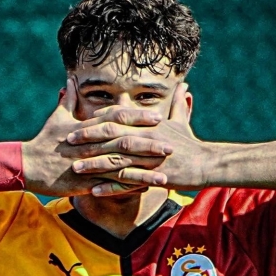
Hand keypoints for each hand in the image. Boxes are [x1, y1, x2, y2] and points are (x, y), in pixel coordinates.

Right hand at [22, 78, 173, 195]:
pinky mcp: (84, 182)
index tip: (158, 117)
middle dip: (149, 144)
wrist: (26, 165)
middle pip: (124, 141)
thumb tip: (71, 80)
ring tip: (165, 174)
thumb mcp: (56, 118)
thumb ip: (68, 100)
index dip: (139, 117)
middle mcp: (90, 144)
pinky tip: (145, 191)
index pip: (117, 118)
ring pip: (121, 166)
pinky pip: (110, 186)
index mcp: (86, 126)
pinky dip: (128, 188)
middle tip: (172, 145)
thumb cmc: (43, 140)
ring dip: (144, 171)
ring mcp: (88, 164)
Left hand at [67, 83, 212, 195]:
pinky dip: (110, 186)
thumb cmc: (191, 143)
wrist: (207, 163)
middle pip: (111, 137)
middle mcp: (145, 138)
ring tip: (75, 168)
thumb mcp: (182, 121)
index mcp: (148, 125)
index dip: (96, 122)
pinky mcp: (152, 176)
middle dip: (87, 139)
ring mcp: (148, 158)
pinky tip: (94, 190)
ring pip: (115, 159)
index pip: (116, 120)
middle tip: (68, 143)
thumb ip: (177, 104)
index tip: (78, 124)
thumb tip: (184, 86)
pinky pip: (127, 182)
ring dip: (93, 164)